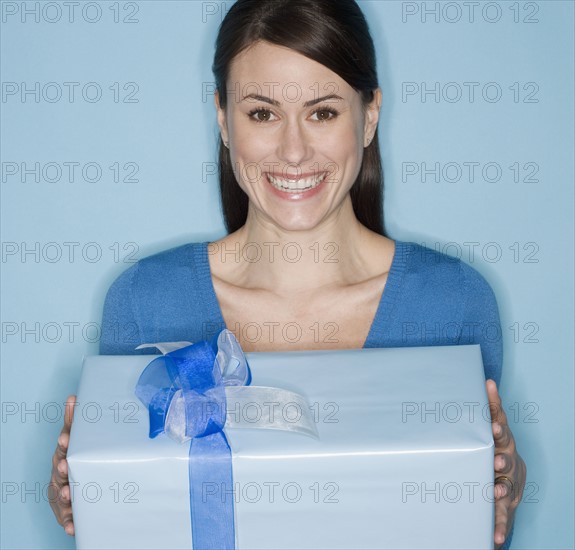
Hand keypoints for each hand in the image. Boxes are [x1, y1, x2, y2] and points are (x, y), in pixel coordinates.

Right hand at [48, 395, 75, 535]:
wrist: (71, 490)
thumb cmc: (74, 461)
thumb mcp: (75, 441)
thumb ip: (74, 422)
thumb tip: (73, 397)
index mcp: (63, 456)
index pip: (63, 448)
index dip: (64, 444)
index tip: (66, 440)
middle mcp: (59, 475)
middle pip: (58, 471)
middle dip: (62, 469)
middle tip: (66, 466)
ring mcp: (60, 493)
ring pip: (60, 494)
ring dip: (64, 494)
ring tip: (68, 493)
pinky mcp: (65, 512)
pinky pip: (67, 519)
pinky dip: (69, 522)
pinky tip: (73, 527)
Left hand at [486, 380, 526, 549]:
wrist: (510, 480)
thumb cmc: (493, 447)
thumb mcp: (490, 428)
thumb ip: (487, 408)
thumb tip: (486, 379)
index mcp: (502, 441)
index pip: (501, 430)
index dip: (498, 428)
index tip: (493, 426)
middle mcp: (508, 463)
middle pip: (507, 460)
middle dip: (501, 460)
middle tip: (496, 460)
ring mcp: (508, 485)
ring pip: (506, 488)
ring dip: (500, 490)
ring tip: (494, 492)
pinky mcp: (504, 506)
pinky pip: (501, 518)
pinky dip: (498, 528)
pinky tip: (495, 540)